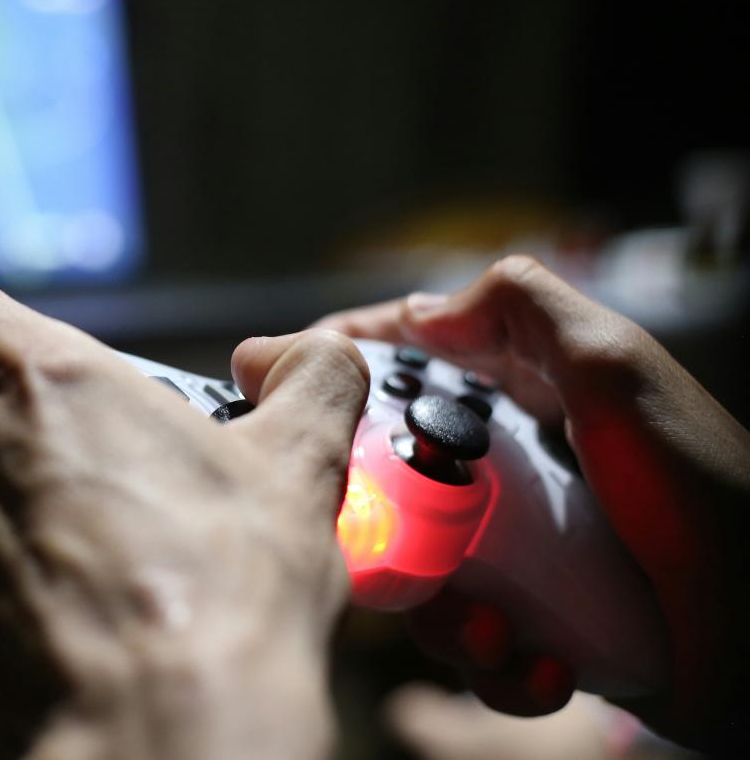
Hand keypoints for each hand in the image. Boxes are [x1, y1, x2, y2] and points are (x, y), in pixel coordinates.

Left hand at [0, 263, 370, 759]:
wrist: (161, 740)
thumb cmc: (227, 596)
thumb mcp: (299, 469)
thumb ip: (313, 379)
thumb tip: (309, 354)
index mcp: (43, 387)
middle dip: (35, 465)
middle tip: (118, 521)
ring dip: (13, 542)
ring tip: (99, 598)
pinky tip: (63, 652)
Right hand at [316, 255, 749, 748]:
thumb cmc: (705, 491)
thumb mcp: (619, 371)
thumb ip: (526, 309)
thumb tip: (420, 311)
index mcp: (527, 402)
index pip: (411, 363)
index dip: (343, 364)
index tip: (271, 371)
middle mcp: (516, 474)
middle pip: (393, 479)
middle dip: (376, 521)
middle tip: (370, 544)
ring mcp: (528, 555)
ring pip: (424, 578)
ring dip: (445, 617)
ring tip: (494, 630)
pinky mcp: (543, 629)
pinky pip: (479, 649)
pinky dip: (501, 666)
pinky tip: (543, 665)